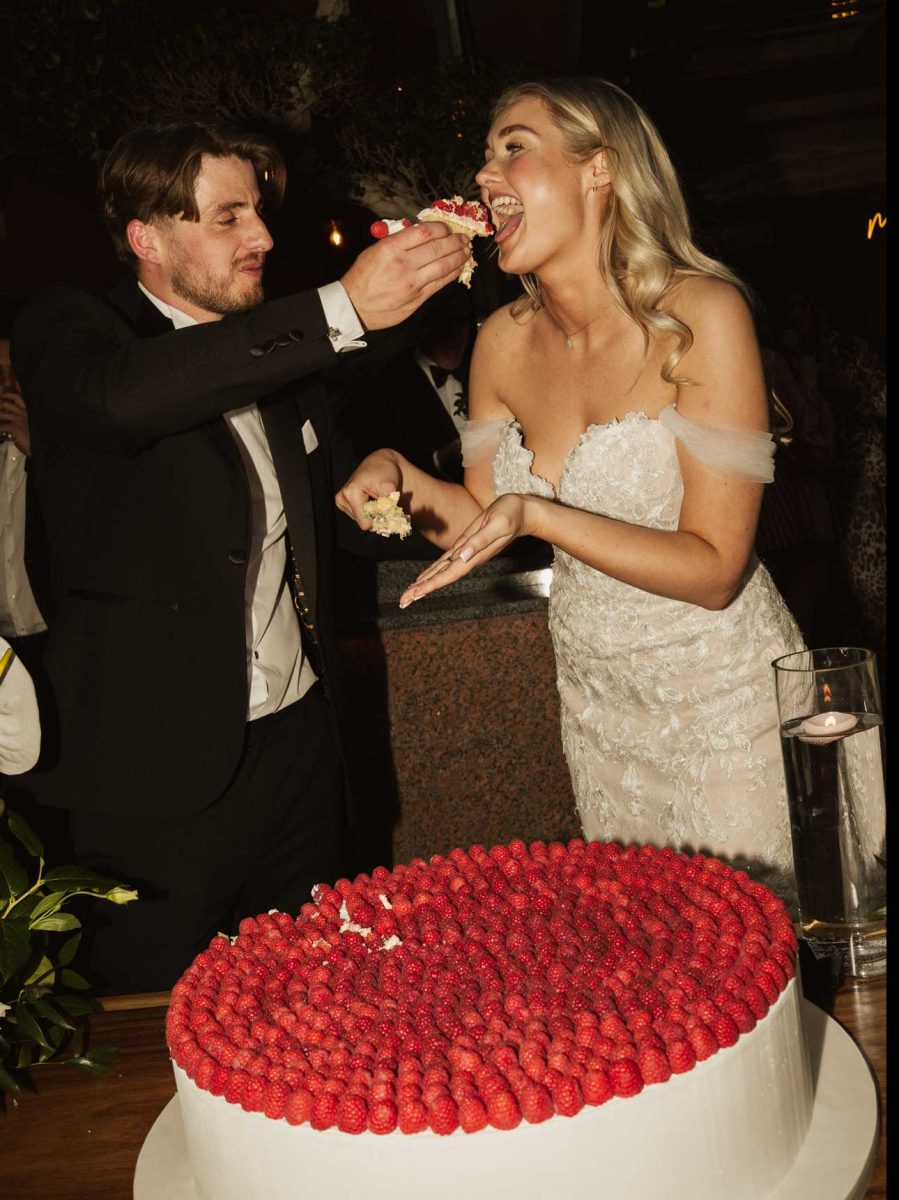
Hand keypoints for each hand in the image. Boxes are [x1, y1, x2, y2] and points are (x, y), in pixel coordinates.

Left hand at [0, 390, 30, 455]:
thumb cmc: (34, 437)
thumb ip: (20, 418)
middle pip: (6, 403)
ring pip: (1, 413)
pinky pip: (1, 427)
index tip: (2, 395)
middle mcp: (23, 413)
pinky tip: (0, 432)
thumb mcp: (28, 425)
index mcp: (26, 411)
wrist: (40, 447)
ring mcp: (18, 420)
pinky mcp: (14, 427)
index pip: (17, 397)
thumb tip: (8, 415)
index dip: (8, 394)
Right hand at [335, 450, 403, 529]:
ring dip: (371, 513)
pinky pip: (358, 516)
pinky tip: (370, 499)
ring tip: (376, 498)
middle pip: (362, 522)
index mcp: (351, 493)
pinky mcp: (341, 503)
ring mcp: (340, 501)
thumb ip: (389, 507)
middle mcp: (342, 498)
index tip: (387, 510)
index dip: (379, 520)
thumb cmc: (385, 473)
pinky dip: (367, 511)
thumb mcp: (390, 487)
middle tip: (383, 502)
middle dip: (375, 516)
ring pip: (361, 520)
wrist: (378, 463)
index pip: (365, 523)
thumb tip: (390, 523)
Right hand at [340, 222, 470, 330]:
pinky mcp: (418, 298)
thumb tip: (421, 234)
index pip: (425, 232)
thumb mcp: (375, 250)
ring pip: (444, 266)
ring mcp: (413, 283)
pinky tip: (459, 266)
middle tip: (464, 238)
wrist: (355, 306)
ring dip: (459, 256)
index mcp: (391, 248)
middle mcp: (404, 264)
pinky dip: (452, 273)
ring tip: (466, 251)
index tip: (447, 227)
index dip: (441, 227)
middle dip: (455, 241)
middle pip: (438, 248)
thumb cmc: (363, 276)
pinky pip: (440, 283)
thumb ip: (398, 241)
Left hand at [398, 493, 534, 606]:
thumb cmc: (512, 514)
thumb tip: (463, 556)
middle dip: (422, 590)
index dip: (431, 585)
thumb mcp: (498, 523)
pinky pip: (445, 562)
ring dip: (424, 583)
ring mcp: (467, 553)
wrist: (522, 511)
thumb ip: (481, 540)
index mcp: (474, 555)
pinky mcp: (466, 544)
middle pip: (441, 578)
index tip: (415, 594)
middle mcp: (469, 558)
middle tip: (403, 602)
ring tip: (408, 594)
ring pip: (441, 572)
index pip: (449, 574)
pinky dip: (432, 571)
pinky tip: (423, 579)